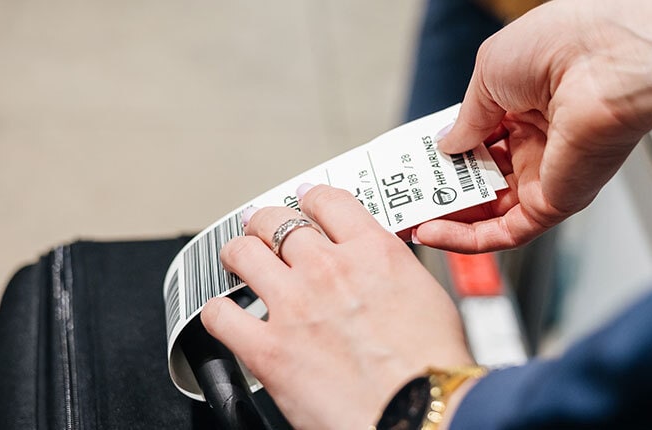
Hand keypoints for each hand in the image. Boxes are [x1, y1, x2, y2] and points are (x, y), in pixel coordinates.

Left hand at [202, 185, 473, 429]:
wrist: (422, 410)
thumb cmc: (434, 367)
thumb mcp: (428, 297)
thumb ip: (392, 274)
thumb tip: (378, 277)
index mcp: (373, 252)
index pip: (328, 200)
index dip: (310, 199)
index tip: (304, 203)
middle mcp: (329, 269)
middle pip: (276, 220)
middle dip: (266, 223)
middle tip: (264, 232)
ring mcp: (294, 306)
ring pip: (242, 253)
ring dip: (238, 255)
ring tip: (239, 263)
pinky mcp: (267, 348)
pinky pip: (219, 315)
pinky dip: (218, 312)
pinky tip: (228, 317)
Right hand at [416, 0, 651, 251]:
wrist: (610, 63)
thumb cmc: (563, 46)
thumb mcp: (491, 70)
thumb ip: (465, 117)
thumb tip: (445, 146)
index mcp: (528, 101)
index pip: (479, 136)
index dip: (445, 151)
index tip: (411, 163)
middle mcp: (540, 140)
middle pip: (482, 177)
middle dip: (441, 188)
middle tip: (403, 197)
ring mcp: (547, 174)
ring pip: (489, 211)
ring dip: (447, 217)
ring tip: (407, 217)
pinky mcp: (554, 202)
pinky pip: (505, 232)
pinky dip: (467, 240)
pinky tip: (433, 234)